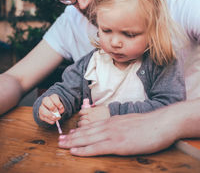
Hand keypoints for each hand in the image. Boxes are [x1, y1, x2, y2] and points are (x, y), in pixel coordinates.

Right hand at [39, 94, 63, 123]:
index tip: (61, 107)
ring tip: (54, 118)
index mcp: (51, 97)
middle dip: (51, 106)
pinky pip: (42, 117)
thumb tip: (60, 112)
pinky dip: (48, 120)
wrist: (51, 109)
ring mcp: (41, 107)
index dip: (57, 102)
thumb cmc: (57, 106)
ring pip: (42, 109)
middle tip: (56, 112)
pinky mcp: (40, 114)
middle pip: (45, 100)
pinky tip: (53, 121)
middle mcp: (45, 100)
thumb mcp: (60, 106)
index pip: (53, 97)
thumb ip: (61, 108)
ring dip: (49, 115)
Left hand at [58, 103, 185, 155]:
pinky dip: (84, 149)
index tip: (69, 134)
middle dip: (71, 136)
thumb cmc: (149, 124)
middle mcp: (110, 125)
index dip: (79, 131)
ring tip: (61, 145)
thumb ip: (120, 125)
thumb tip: (115, 130)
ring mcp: (113, 134)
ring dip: (73, 142)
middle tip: (59, 140)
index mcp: (113, 121)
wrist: (161, 123)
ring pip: (88, 138)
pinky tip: (75, 151)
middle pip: (86, 131)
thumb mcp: (131, 122)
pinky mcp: (118, 143)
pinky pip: (97, 147)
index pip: (92, 126)